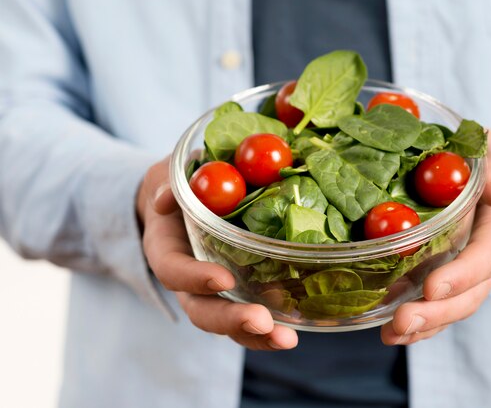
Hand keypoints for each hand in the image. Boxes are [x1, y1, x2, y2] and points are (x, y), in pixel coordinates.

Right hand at [136, 156, 297, 349]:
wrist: (186, 204)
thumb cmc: (181, 187)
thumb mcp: (169, 177)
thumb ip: (167, 186)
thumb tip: (165, 199)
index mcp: (166, 250)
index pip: (172, 270)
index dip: (195, 278)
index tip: (223, 279)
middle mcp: (188, 281)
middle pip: (202, 311)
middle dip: (231, 320)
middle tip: (261, 322)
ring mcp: (213, 293)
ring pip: (228, 324)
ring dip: (257, 336)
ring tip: (287, 340)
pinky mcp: (239, 294)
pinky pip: (252, 315)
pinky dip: (272, 327)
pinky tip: (298, 329)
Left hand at [381, 131, 490, 344]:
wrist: (489, 183)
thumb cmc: (485, 162)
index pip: (485, 256)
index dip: (462, 275)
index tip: (434, 287)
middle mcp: (485, 260)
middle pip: (468, 296)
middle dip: (436, 312)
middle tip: (402, 321)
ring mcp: (467, 277)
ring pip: (451, 310)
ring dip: (423, 327)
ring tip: (392, 334)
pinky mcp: (447, 282)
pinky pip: (436, 310)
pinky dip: (417, 326)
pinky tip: (390, 334)